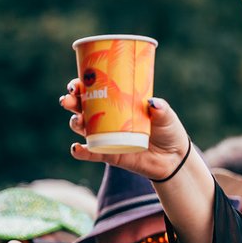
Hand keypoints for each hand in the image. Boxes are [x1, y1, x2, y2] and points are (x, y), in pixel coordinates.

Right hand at [61, 83, 190, 179]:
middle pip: (81, 107)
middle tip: (68, 100)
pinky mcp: (109, 155)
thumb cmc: (168, 131)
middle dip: (71, 102)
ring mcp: (106, 137)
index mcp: (117, 103)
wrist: (173, 158)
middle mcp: (107, 119)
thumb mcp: (166, 116)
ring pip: (83, 128)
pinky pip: (91, 153)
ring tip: (77, 121)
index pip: (94, 90)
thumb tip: (153, 103)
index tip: (76, 84)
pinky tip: (76, 148)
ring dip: (74, 123)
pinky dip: (81, 151)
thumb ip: (161, 109)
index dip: (80, 86)